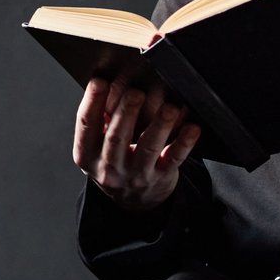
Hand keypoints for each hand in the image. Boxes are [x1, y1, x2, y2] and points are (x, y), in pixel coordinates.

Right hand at [73, 76, 199, 210]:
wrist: (133, 199)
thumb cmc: (115, 160)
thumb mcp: (97, 145)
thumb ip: (102, 118)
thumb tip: (111, 80)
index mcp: (87, 154)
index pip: (86, 125)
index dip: (92, 102)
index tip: (100, 80)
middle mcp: (109, 167)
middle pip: (116, 137)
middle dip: (127, 113)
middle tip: (136, 91)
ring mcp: (136, 175)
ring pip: (148, 148)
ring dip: (160, 126)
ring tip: (169, 107)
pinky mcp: (160, 178)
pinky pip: (174, 159)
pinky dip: (185, 143)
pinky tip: (193, 128)